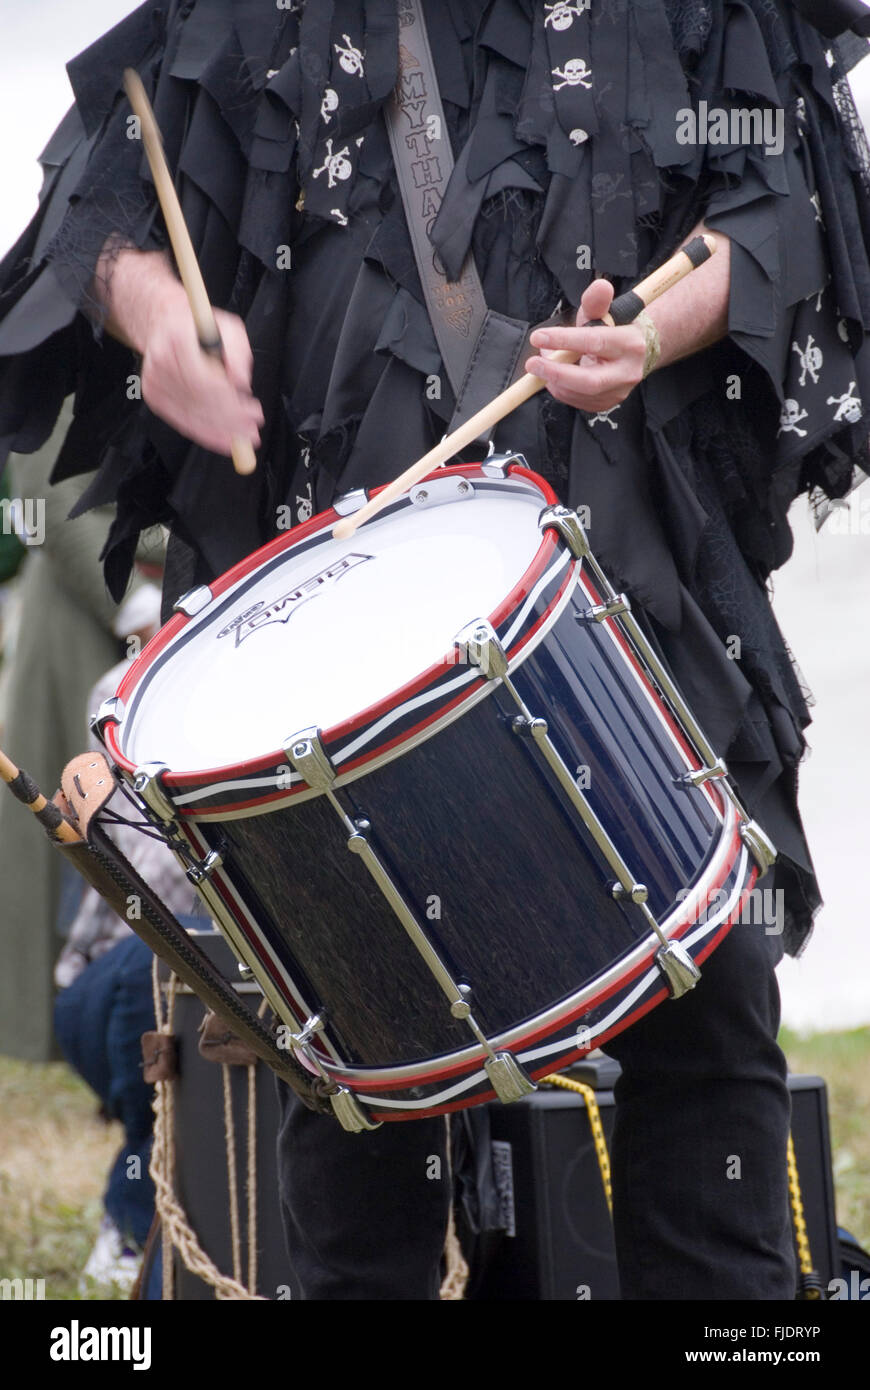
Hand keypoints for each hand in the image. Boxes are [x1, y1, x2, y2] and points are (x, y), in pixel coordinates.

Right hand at [139, 289, 263, 455]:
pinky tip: (222, 440)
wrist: (165, 324)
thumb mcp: (229, 328)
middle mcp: (161, 361)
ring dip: (219, 431)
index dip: (232, 402)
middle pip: (200, 401)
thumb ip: (238, 352)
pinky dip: (204, 433)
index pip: (207, 381)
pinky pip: (182, 421)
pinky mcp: (154, 395)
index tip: (254, 411)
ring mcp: (154, 381)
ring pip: (191, 415)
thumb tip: (242, 383)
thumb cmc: (201, 326)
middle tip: (253, 431)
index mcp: (178, 338)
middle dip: (230, 421)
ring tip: (243, 439)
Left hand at [525, 278, 646, 414]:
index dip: (563, 340)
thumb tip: (600, 285)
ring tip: (544, 363)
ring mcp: (618, 392)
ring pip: (579, 393)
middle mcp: (627, 372)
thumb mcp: (604, 311)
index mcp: (629, 343)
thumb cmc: (613, 329)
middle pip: (589, 381)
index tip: (538, 337)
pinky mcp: (607, 404)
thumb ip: (597, 301)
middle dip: (556, 373)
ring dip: (554, 380)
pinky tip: (554, 376)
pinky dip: (560, 389)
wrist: (635, 354)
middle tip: (532, 364)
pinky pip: (577, 402)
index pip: (594, 342)